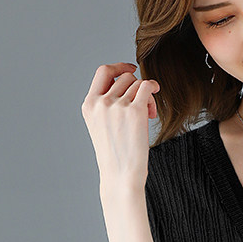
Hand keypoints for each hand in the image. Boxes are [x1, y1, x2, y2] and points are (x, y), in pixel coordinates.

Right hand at [80, 62, 159, 194]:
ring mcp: (117, 105)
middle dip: (136, 88)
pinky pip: (147, 87)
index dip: (119, 66)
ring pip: (137, 83)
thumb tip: (127, 80)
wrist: (121, 175)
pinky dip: (153, 91)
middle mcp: (101, 102)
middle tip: (142, 106)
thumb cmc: (115, 154)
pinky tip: (152, 108)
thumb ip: (106, 103)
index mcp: (89, 105)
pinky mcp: (135, 110)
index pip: (103, 72)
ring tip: (146, 115)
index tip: (130, 69)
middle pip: (125, 78)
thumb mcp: (100, 126)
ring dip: (146, 95)